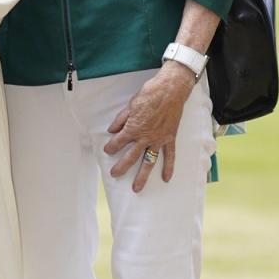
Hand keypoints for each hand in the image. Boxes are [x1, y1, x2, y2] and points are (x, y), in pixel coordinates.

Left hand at [103, 62, 196, 190]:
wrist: (171, 90)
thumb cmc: (150, 94)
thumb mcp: (130, 105)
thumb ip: (121, 120)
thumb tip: (112, 130)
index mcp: (133, 128)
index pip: (118, 142)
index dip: (110, 147)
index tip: (107, 150)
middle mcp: (145, 137)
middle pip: (131, 157)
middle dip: (121, 167)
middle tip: (114, 174)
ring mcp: (158, 139)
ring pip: (149, 161)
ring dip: (142, 176)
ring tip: (136, 188)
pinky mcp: (170, 138)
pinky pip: (169, 156)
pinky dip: (169, 167)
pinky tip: (166, 179)